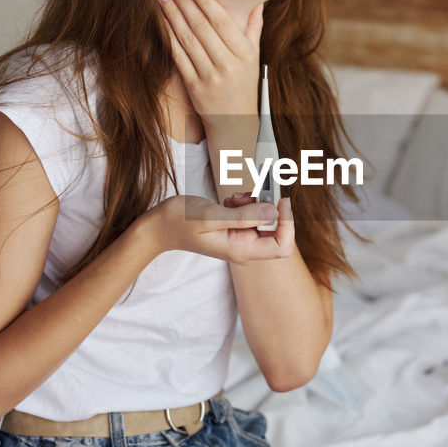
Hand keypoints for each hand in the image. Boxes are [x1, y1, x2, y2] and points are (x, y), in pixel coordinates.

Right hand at [142, 194, 294, 264]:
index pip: (282, 246)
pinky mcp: (236, 229)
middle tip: (247, 196)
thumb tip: (274, 212)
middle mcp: (245, 248)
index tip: (280, 200)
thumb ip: (243, 216)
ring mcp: (241, 239)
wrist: (160, 226)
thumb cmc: (179, 222)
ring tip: (233, 199)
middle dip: (267, 208)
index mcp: (241, 250)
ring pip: (265, 218)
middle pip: (276, 230)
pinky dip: (246, 203)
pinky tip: (230, 201)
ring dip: (254, 203)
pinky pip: (253, 214)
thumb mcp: (211, 216)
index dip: (287, 223)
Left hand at [156, 0, 263, 120]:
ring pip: (187, 40)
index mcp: (245, 54)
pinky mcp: (194, 87)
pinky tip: (161, 20)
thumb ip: (254, 27)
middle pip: (202, 27)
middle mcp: (228, 65)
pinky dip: (168, 37)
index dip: (206, 1)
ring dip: (173, 15)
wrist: (234, 121)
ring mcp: (210, 77)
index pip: (222, 22)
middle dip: (185, 1)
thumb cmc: (244, 82)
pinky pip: (178, 57)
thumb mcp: (254, 56)